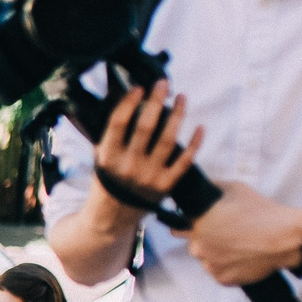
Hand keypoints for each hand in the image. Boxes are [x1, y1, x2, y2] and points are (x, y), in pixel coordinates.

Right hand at [89, 79, 204, 222]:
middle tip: (163, 84)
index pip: (119, 123)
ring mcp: (149, 176)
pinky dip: (195, 143)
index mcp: (109, 157)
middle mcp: (129, 166)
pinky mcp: (165, 185)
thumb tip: (123, 98)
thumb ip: (111, 133)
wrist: (112, 217)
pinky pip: (184, 161)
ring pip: (168, 139)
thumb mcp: (101, 157)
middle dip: (156, 101)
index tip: (139, 87)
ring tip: (182, 98)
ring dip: (178, 115)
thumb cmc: (107, 180)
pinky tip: (200, 126)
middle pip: (146, 126)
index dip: (129, 102)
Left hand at [185, 183, 301, 287]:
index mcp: (197, 224)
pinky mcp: (222, 279)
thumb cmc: (262, 212)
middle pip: (195, 244)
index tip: (199, 225)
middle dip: (208, 240)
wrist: (284, 237)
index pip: (178, 228)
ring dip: (218, 254)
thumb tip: (201, 189)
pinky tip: (244, 257)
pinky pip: (221, 272)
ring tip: (241, 246)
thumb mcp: (234, 189)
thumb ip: (212, 189)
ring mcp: (209, 265)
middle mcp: (198, 246)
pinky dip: (230, 267)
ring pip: (208, 259)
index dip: (188, 225)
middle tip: (230, 234)